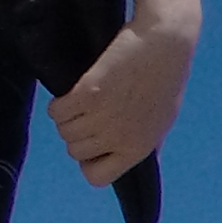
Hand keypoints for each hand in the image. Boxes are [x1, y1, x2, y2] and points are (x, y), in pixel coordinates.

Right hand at [53, 19, 195, 184]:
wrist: (163, 45)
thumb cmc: (164, 80)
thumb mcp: (161, 122)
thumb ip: (144, 143)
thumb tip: (132, 160)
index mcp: (138, 149)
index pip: (97, 177)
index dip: (89, 161)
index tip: (94, 143)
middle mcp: (119, 138)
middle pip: (74, 151)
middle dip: (76, 133)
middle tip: (88, 113)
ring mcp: (102, 117)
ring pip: (63, 131)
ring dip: (66, 117)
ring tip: (82, 101)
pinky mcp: (87, 93)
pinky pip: (56, 111)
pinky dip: (58, 103)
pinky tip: (73, 92)